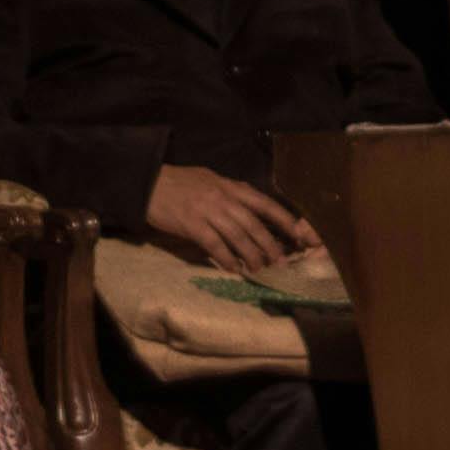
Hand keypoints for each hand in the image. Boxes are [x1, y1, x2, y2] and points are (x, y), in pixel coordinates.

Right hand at [143, 163, 314, 276]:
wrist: (149, 182)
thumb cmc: (182, 182)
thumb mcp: (212, 180)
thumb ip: (232, 193)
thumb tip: (253, 209)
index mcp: (231, 186)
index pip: (265, 203)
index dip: (284, 219)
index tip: (300, 234)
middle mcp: (223, 198)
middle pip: (254, 223)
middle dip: (270, 244)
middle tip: (280, 261)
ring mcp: (207, 211)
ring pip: (237, 236)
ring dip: (251, 254)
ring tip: (259, 269)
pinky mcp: (191, 225)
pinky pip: (213, 244)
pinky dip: (225, 258)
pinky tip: (233, 268)